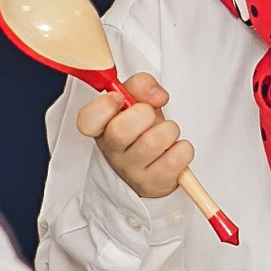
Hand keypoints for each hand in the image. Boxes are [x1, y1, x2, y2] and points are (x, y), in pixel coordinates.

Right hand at [76, 73, 194, 198]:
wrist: (155, 167)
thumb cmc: (143, 130)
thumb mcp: (138, 102)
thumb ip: (141, 86)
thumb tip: (157, 95)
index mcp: (102, 129)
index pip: (87, 121)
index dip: (104, 106)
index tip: (119, 98)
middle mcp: (112, 152)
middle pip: (121, 130)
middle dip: (145, 114)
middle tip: (151, 116)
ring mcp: (131, 171)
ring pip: (154, 142)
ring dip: (169, 130)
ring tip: (166, 134)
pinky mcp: (153, 184)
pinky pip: (176, 158)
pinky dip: (183, 149)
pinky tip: (174, 150)